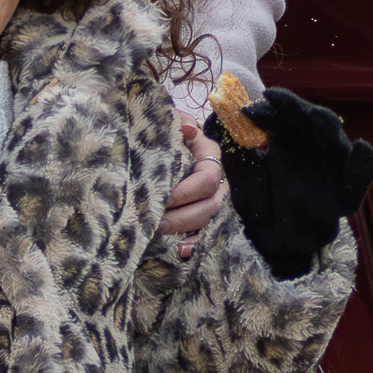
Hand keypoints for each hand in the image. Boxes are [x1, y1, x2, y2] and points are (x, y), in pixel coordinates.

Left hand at [163, 124, 229, 248]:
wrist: (163, 139)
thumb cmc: (167, 132)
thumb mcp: (172, 121)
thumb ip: (179, 123)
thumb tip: (188, 131)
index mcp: (209, 155)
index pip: (206, 178)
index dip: (185, 191)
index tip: (161, 197)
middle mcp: (216, 177)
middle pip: (211, 203)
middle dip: (182, 216)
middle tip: (156, 221)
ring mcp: (212, 196)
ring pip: (208, 219)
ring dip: (184, 229)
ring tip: (158, 231)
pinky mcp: (203, 212)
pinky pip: (205, 232)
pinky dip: (193, 244)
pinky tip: (179, 251)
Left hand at [217, 86, 372, 280]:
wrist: (271, 247)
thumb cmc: (259, 208)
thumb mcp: (242, 176)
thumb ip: (235, 149)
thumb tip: (216, 117)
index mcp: (291, 144)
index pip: (287, 117)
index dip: (274, 108)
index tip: (252, 107)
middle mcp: (314, 153)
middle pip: (313, 123)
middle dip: (298, 110)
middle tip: (279, 101)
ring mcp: (331, 173)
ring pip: (336, 143)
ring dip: (328, 127)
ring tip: (316, 116)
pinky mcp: (344, 197)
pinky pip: (360, 180)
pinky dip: (365, 164)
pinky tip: (362, 148)